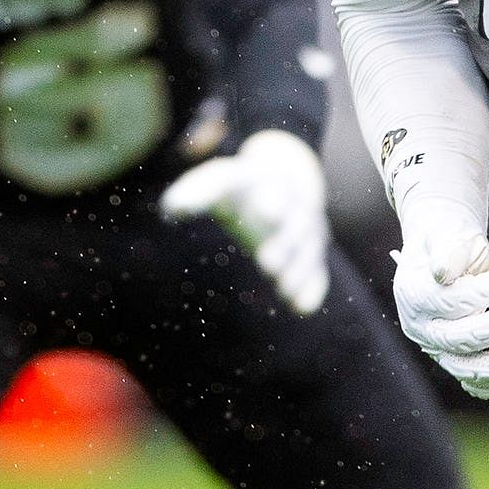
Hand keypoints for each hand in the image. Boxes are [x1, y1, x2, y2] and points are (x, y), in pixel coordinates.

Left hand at [162, 129, 329, 314]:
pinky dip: (311, 287)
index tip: (267, 213)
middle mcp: (292, 202)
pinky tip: (300, 307)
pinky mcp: (312, 252)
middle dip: (285, 240)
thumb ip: (192, 195)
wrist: (279, 183)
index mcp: (266, 181)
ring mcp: (306, 226)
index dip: (270, 199)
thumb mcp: (215, 184)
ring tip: (282, 290)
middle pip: (296, 219)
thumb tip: (170, 212)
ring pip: (309, 246)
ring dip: (297, 268)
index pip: (271, 187)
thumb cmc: (236, 191)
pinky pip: (318, 269)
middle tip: (267, 264)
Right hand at [390, 210, 488, 401]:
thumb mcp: (447, 233)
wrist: (442, 254)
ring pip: (470, 370)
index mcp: (414, 294)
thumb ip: (448, 251)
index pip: (457, 299)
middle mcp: (421, 327)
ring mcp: (436, 349)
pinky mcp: (455, 361)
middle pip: (463, 338)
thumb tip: (442, 272)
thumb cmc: (450, 238)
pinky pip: (478, 384)